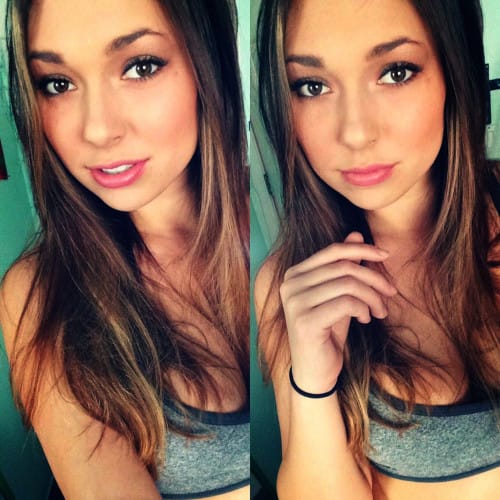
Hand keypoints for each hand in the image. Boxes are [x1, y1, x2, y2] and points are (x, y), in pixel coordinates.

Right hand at [279, 232, 396, 393]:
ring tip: (380, 311)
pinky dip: (364, 309)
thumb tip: (356, 232)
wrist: (315, 370)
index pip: (332, 251)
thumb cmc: (328, 331)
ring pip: (347, 284)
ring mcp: (294, 302)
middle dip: (374, 278)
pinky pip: (346, 303)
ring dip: (372, 297)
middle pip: (343, 267)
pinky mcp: (305, 321)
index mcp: (295, 274)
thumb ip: (344, 266)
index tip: (386, 255)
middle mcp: (290, 284)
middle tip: (390, 293)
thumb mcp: (340, 295)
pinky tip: (366, 320)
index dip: (361, 249)